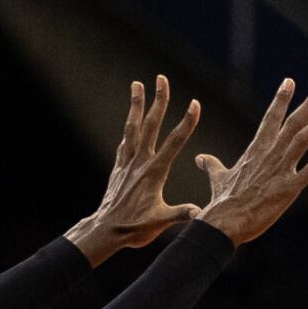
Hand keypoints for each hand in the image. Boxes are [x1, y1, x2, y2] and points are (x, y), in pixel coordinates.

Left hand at [69, 76, 202, 260]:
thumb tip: (201, 212)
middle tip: (162, 78)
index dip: (187, 122)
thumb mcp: (160, 222)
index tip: (195, 104)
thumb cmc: (134, 228)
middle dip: (159, 100)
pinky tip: (131, 122)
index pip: (174, 142)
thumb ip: (181, 214)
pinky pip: (125, 142)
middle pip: (151, 124)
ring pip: (133, 127)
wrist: (106, 230)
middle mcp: (140, 162)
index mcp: (154, 172)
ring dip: (137, 104)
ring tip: (137, 84)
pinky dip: (129, 128)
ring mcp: (127, 163)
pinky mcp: (119, 168)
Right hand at [196, 78, 307, 244]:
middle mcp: (270, 154)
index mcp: (255, 150)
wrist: (225, 222)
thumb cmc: (222, 203)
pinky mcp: (289, 188)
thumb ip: (211, 165)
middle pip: (292, 123)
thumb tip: (200, 158)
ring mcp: (280, 170)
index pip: (271, 118)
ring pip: (303, 140)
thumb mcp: (217, 178)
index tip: (290, 81)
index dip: (281, 99)